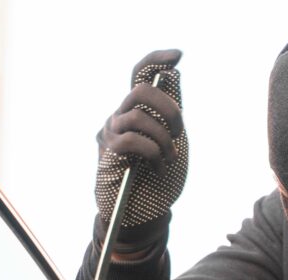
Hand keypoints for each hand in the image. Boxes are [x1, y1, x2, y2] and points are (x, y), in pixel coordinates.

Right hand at [95, 50, 187, 237]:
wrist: (143, 215)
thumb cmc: (158, 181)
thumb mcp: (174, 143)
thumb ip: (171, 113)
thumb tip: (174, 75)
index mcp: (138, 112)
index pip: (140, 75)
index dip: (156, 60)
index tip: (178, 56)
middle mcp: (121, 117)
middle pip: (141, 90)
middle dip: (169, 109)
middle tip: (180, 132)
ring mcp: (111, 133)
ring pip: (137, 114)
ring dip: (163, 139)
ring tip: (168, 159)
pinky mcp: (107, 153)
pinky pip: (132, 140)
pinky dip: (152, 154)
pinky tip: (156, 169)